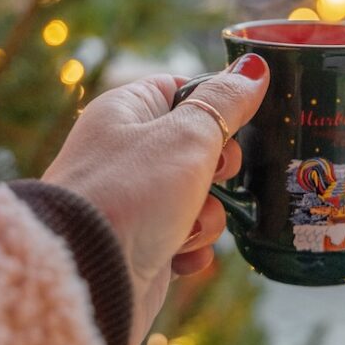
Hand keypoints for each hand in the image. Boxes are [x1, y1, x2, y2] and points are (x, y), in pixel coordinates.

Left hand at [42, 53, 268, 344]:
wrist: (89, 277)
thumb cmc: (134, 191)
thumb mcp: (188, 135)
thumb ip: (226, 102)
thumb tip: (255, 67)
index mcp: (127, 111)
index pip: (182, 88)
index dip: (215, 105)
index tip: (236, 121)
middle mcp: (126, 152)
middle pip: (198, 146)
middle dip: (218, 168)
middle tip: (211, 176)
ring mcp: (134, 201)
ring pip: (198, 197)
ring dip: (205, 215)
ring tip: (184, 226)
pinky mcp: (141, 244)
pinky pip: (186, 237)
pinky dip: (190, 247)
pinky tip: (178, 256)